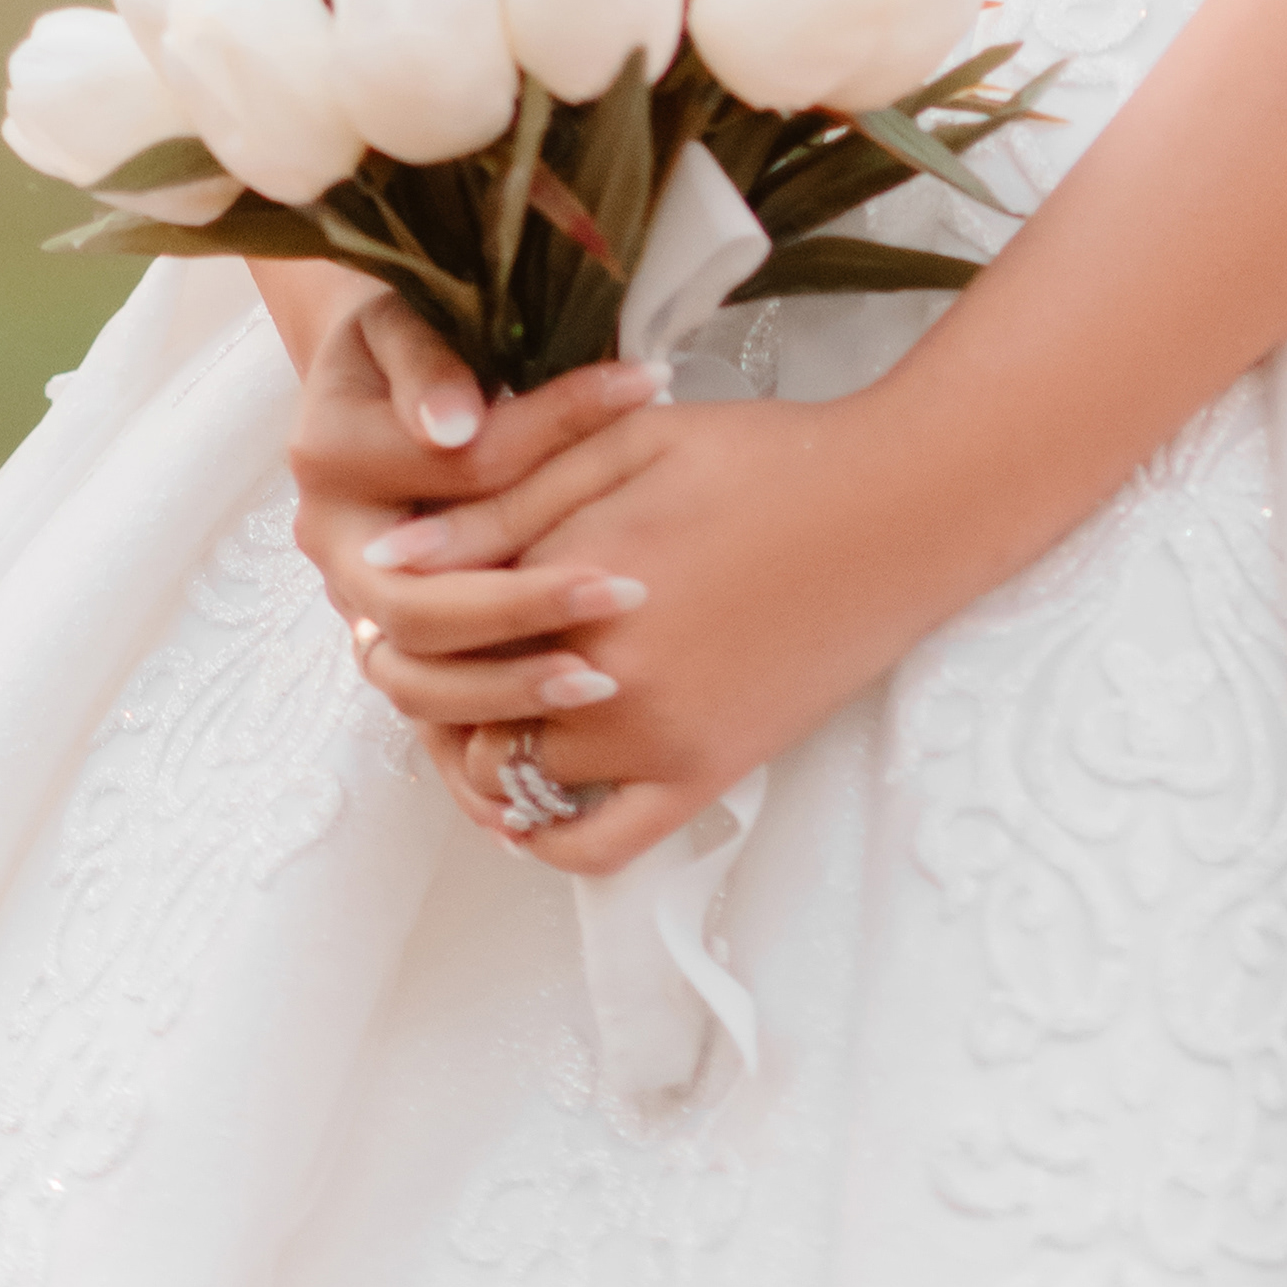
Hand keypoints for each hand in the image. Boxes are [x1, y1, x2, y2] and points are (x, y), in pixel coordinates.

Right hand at [286, 295, 667, 804]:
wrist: (373, 368)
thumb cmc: (406, 328)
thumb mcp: (406, 314)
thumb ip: (428, 359)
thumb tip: (453, 424)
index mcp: (332, 455)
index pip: (454, 470)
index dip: (551, 433)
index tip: (648, 394)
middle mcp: (335, 542)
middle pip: (416, 609)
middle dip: (523, 606)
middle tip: (624, 592)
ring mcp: (357, 603)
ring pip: (414, 679)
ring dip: (507, 687)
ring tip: (602, 681)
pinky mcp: (388, 642)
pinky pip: (422, 719)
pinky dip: (469, 758)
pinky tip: (531, 794)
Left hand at [338, 386, 916, 875]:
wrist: (897, 509)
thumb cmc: (767, 456)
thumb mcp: (632, 440)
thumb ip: (510, 493)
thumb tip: (389, 553)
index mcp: (581, 567)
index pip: (440, 610)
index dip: (408, 600)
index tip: (399, 592)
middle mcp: (608, 666)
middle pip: (455, 699)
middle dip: (423, 675)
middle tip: (425, 650)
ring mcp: (656, 734)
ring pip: (506, 774)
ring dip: (474, 743)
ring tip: (479, 700)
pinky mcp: (702, 777)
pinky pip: (589, 847)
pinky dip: (540, 831)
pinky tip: (531, 791)